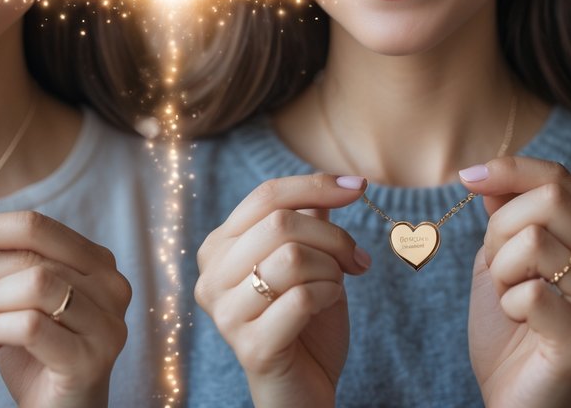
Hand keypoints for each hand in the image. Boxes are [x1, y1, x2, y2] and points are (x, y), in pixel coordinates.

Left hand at [0, 211, 131, 407]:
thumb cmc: (38, 354)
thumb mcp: (22, 299)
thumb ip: (7, 267)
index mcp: (97, 263)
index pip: (39, 228)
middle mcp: (112, 287)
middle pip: (32, 255)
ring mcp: (106, 324)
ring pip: (35, 284)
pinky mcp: (91, 359)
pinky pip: (31, 325)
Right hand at [193, 174, 370, 407]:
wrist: (303, 389)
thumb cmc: (304, 321)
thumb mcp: (308, 260)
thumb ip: (309, 220)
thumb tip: (338, 183)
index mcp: (218, 248)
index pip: (265, 196)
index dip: (314, 185)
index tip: (359, 188)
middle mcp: (211, 277)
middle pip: (280, 222)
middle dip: (333, 236)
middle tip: (356, 260)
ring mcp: (226, 314)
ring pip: (293, 258)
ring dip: (331, 270)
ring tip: (337, 286)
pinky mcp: (250, 347)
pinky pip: (302, 298)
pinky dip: (329, 295)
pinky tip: (328, 306)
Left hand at [463, 157, 570, 407]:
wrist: (513, 391)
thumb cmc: (509, 322)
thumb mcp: (499, 255)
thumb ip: (503, 212)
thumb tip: (490, 174)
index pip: (559, 178)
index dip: (510, 169)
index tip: (467, 178)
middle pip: (550, 199)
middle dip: (500, 227)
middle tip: (499, 266)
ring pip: (534, 241)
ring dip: (502, 269)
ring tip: (512, 296)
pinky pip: (529, 293)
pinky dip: (508, 304)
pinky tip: (519, 322)